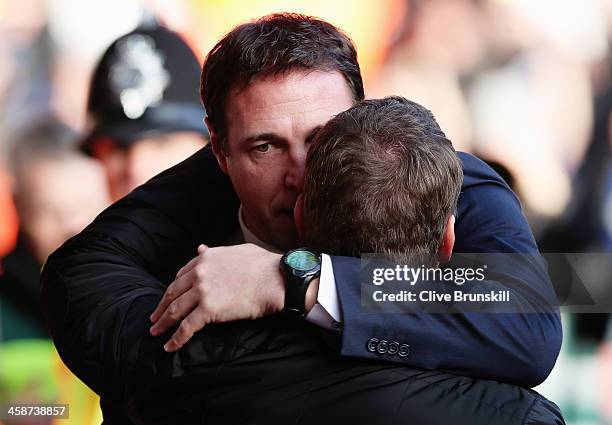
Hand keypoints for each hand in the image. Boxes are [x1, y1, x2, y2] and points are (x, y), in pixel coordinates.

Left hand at [149, 243, 284, 351]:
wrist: (276, 279)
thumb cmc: (263, 265)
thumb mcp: (236, 251)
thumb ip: (215, 252)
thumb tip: (201, 248)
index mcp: (205, 259)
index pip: (181, 275)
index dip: (173, 288)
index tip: (169, 297)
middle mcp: (199, 273)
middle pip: (173, 292)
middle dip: (162, 306)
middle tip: (155, 317)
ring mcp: (202, 292)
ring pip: (175, 310)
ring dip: (163, 323)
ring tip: (156, 331)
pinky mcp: (208, 310)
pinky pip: (187, 327)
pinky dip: (176, 339)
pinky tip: (170, 346)